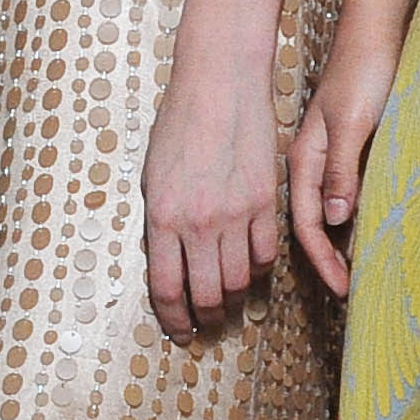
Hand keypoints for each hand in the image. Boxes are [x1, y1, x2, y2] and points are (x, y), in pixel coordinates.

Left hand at [143, 47, 288, 338]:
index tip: (179, 332)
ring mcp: (235, 215)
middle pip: (205, 294)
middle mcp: (198, 223)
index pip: (167, 289)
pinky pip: (266, 254)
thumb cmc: (178, 124)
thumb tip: (168, 258)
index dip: (173, 319)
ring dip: (232, 299)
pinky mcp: (264, 204)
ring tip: (227, 304)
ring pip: (237, 281)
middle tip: (205, 324)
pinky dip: (258, 271)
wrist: (218, 86)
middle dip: (204, 317)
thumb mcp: (153, 177)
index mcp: (162, 217)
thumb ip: (161, 221)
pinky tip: (251, 271)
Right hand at [288, 17, 396, 299]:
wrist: (376, 36)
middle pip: (316, 223)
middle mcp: (316, 163)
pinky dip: (359, 220)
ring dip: (345, 243)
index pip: (307, 223)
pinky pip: (350, 196)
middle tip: (352, 293)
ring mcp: (334, 158)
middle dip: (330, 260)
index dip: (323, 259)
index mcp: (307, 159)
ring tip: (363, 272)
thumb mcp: (353, 124)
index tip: (343, 290)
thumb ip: (343, 170)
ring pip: (333, 212)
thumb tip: (334, 219)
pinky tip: (373, 231)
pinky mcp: (354, 151)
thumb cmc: (364, 75)